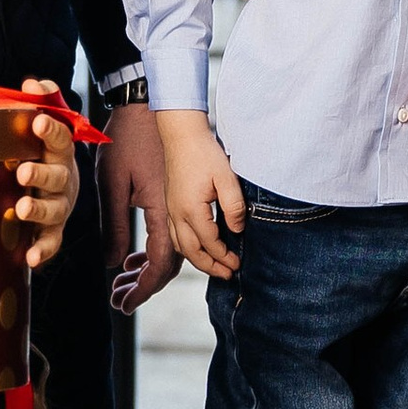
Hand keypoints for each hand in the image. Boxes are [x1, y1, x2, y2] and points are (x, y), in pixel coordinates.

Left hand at [12, 84, 81, 274]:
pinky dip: (43, 251)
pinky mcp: (53, 227)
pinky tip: (30, 259)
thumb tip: (32, 83)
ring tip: (20, 209)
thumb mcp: (44, 116)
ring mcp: (60, 204)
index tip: (35, 123)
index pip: (59, 137)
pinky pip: (52, 240)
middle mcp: (64, 178)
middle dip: (40, 174)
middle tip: (22, 171)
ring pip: (55, 210)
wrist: (58, 171)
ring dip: (38, 210)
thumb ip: (42, 97)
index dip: (49, 130)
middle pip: (58, 176)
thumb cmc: (42, 145)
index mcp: (60, 150)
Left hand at [104, 99, 177, 309]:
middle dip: (144, 287)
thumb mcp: (112, 184)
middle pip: (169, 265)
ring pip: (171, 252)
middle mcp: (177, 212)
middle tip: (119, 299)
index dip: (143, 289)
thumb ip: (114, 226)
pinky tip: (134, 256)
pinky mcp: (175, 198)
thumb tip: (114, 265)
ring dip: (148, 271)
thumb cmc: (127, 139)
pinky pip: (170, 235)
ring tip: (123, 282)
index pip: (159, 265)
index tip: (123, 305)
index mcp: (164, 211)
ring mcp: (179, 205)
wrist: (148, 105)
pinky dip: (153, 252)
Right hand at [156, 110, 244, 281]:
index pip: (210, 244)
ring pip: (180, 246)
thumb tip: (237, 229)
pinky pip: (175, 235)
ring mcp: (171, 210)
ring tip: (214, 266)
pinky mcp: (170, 204)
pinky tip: (198, 247)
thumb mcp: (227, 178)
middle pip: (192, 252)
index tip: (238, 264)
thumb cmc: (203, 153)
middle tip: (227, 274)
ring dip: (198, 260)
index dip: (225, 257)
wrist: (181, 134)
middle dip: (210, 267)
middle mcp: (177, 214)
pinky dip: (187, 248)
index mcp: (191, 210)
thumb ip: (234, 207)